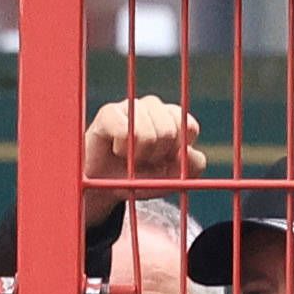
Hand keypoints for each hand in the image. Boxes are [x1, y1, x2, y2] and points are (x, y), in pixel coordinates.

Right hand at [82, 95, 201, 193]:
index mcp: (172, 117)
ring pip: (146, 134)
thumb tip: (193, 155)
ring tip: (128, 157)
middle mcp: (154, 107)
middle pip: (169, 131)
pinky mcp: (109, 112)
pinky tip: (115, 149)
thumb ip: (190, 169)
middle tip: (142, 161)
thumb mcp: (168, 180)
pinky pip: (124, 131)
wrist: (101, 187)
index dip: (177, 152)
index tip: (164, 160)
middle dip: (156, 156)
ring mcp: (131, 106)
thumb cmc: (136, 178)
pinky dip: (121, 148)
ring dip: (136, 156)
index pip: (189, 127)